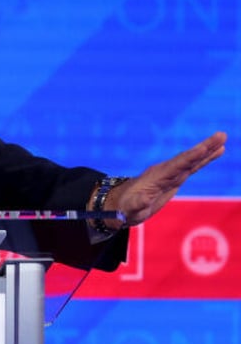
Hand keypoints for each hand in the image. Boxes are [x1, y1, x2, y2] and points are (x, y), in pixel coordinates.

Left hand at [103, 131, 226, 226]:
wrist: (120, 205)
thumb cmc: (124, 208)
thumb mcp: (129, 209)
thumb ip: (137, 204)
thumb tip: (143, 200)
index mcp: (155, 177)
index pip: (177, 165)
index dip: (191, 157)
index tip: (204, 147)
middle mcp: (164, 171)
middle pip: (187, 158)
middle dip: (204, 148)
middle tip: (221, 135)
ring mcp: (169, 174)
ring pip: (191, 161)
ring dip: (207, 151)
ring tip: (222, 139)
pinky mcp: (174, 179)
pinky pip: (192, 167)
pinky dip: (203, 159)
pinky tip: (216, 152)